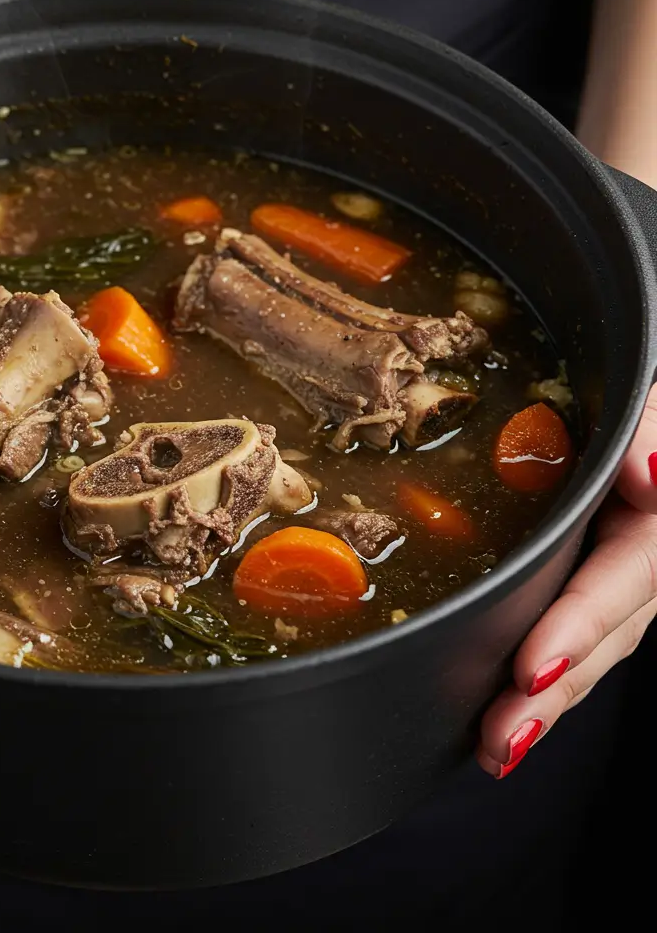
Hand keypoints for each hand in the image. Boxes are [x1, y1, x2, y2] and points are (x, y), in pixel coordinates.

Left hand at [477, 384, 656, 776]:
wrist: (605, 395)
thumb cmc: (614, 392)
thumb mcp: (644, 400)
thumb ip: (652, 432)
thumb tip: (652, 478)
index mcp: (652, 520)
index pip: (626, 577)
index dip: (582, 624)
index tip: (536, 666)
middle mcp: (639, 554)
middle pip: (607, 634)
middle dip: (557, 690)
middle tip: (503, 736)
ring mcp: (612, 572)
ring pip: (588, 648)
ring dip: (546, 703)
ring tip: (498, 747)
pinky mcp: (580, 577)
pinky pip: (568, 633)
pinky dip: (544, 677)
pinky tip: (509, 719)